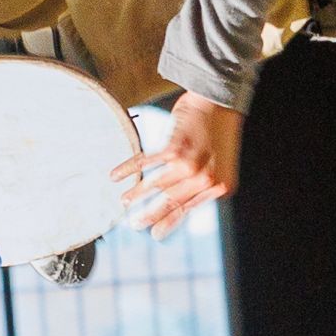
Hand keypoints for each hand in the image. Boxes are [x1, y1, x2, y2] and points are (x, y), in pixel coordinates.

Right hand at [114, 94, 241, 233]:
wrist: (218, 100)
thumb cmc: (219, 131)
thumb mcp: (220, 163)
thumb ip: (204, 183)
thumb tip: (184, 202)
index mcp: (218, 186)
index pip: (188, 209)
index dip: (170, 222)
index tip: (156, 234)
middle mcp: (205, 179)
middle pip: (171, 202)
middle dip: (150, 215)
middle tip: (136, 224)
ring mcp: (190, 164)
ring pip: (156, 185)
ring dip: (136, 194)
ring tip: (124, 202)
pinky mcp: (175, 147)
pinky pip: (147, 162)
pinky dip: (129, 169)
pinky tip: (116, 175)